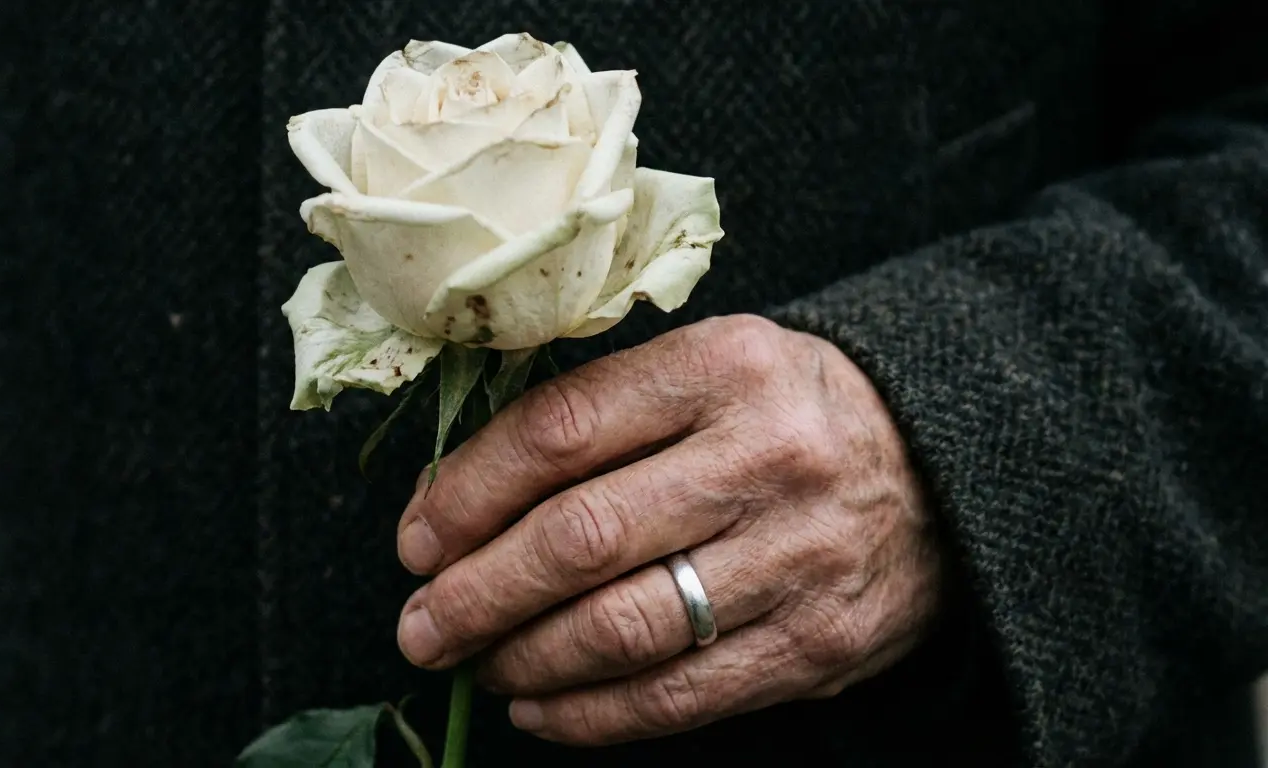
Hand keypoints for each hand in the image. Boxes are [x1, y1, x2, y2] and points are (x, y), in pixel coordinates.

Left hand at [395, 314, 943, 744]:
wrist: (944, 468)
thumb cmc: (786, 412)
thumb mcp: (710, 367)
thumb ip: (600, 415)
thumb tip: (456, 502)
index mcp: (723, 367)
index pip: (561, 430)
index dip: (468, 492)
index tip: (418, 538)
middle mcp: (764, 458)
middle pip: (582, 538)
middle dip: (476, 593)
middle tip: (420, 625)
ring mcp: (797, 559)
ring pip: (623, 629)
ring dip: (524, 658)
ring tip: (477, 662)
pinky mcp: (817, 646)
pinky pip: (679, 697)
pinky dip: (591, 714)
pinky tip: (540, 708)